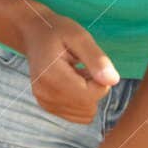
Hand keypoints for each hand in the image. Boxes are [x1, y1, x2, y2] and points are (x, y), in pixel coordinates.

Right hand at [16, 7, 118, 124]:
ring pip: (85, 114)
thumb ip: (96, 59)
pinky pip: (77, 115)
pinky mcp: (47, 107)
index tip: (91, 63)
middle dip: (94, 89)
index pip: (91, 95)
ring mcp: (44, 102)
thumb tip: (113, 81)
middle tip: (83, 67)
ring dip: (88, 96)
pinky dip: (81, 101)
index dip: (100, 80)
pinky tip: (73, 83)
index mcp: (52, 76)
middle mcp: (45, 94)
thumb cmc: (58, 32)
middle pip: (89, 106)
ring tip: (77, 74)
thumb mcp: (80, 37)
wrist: (33, 34)